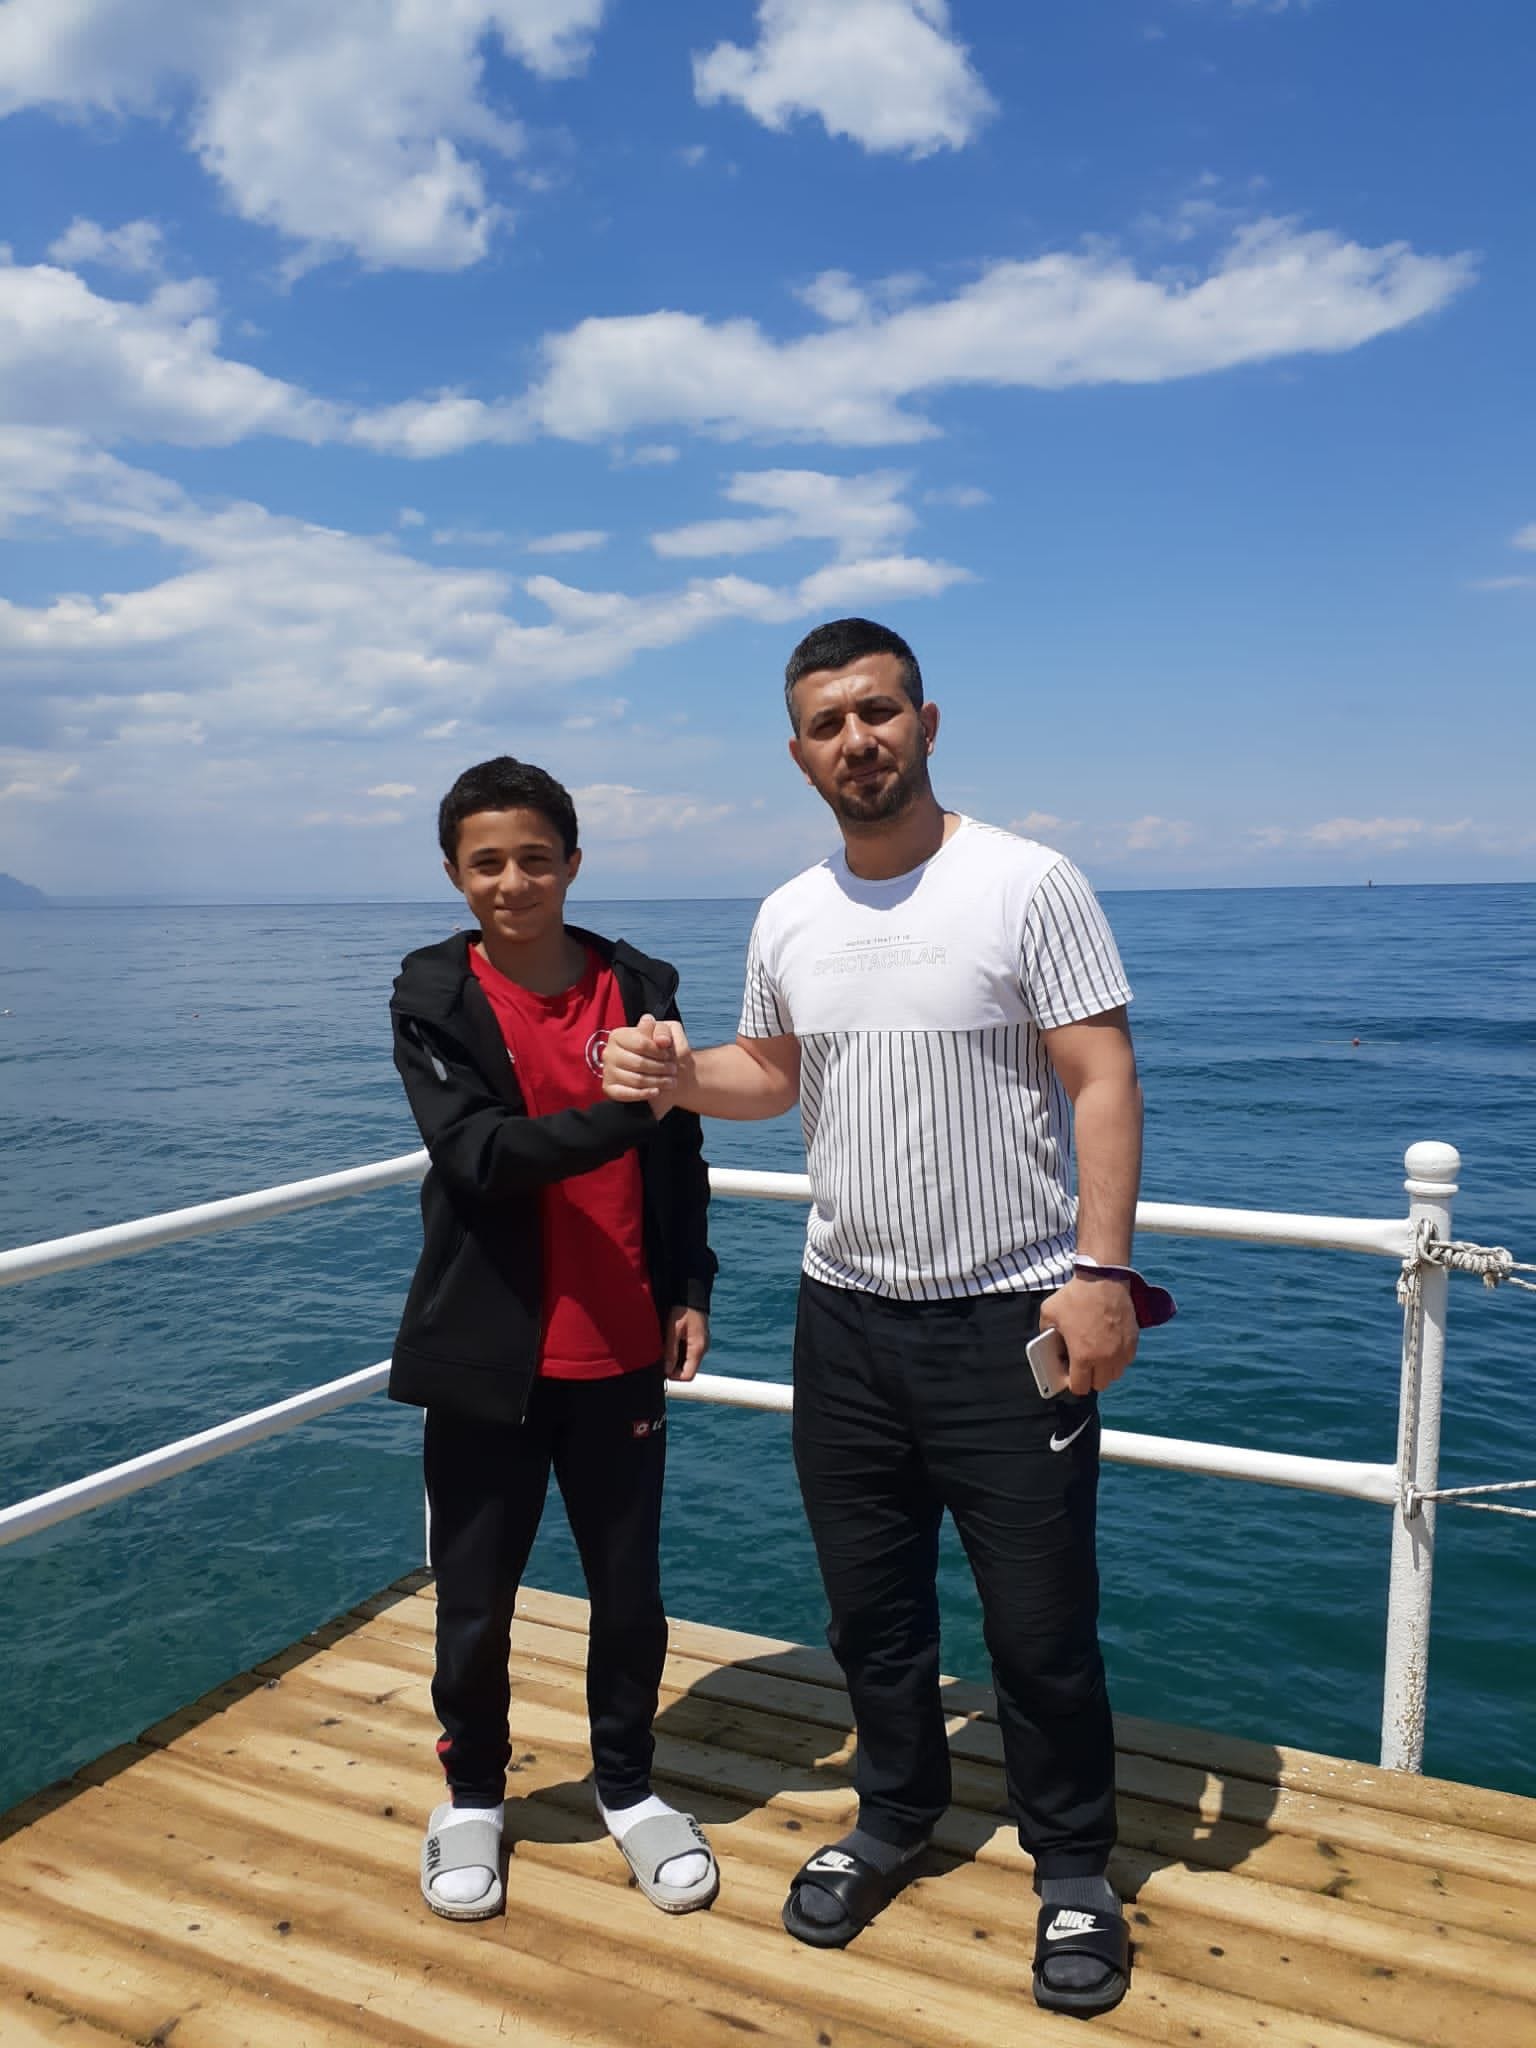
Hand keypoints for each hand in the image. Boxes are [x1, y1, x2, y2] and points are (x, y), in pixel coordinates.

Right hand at [603, 1013, 688, 1115]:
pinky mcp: (609, 1088)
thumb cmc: (654, 1048)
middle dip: (660, 1068)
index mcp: (618, 1036)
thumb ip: (662, 1031)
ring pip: (636, 1080)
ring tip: (671, 1081)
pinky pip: (626, 1094)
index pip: (641, 1044)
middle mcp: (609, 1053)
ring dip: (657, 1082)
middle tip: (674, 1070)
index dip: (659, 1051)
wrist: (648, 1067)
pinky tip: (657, 1091)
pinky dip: (644, 1094)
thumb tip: (663, 1040)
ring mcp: (607, 1071)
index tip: (669, 1055)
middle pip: (639, 1063)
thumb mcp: (661, 1033)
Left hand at [662, 1305, 708, 1381]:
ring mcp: (701, 1345)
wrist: (692, 1294)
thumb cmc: (683, 1309)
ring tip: (665, 1348)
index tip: (662, 1368)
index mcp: (697, 1349)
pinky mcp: (698, 1340)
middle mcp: (702, 1349)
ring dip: (676, 1360)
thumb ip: (670, 1351)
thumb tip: (666, 1371)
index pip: (688, 1376)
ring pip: (688, 1362)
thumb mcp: (673, 1330)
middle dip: (673, 1368)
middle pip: (688, 1370)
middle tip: (661, 1357)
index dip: (674, 1376)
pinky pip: (689, 1353)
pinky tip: (671, 1342)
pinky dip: (679, 1352)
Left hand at [1039, 1274, 1138, 1396]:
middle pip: (1099, 1385)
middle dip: (1089, 1378)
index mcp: (1083, 1356)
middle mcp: (1105, 1359)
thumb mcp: (1049, 1313)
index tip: (1068, 1373)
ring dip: (1105, 1370)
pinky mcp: (1133, 1341)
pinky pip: (1125, 1360)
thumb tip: (1047, 1346)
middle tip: (1082, 1364)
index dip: (1072, 1382)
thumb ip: (1045, 1334)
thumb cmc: (1075, 1295)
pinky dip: (1118, 1358)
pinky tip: (1108, 1345)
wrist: (1103, 1278)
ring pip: (1115, 1375)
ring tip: (1096, 1355)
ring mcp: (1121, 1351)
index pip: (1080, 1387)